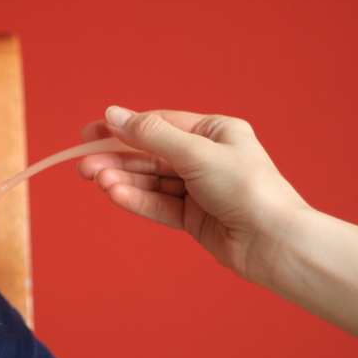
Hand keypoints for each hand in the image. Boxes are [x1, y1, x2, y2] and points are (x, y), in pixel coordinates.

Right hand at [77, 106, 309, 283]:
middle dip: (116, 159)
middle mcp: (205, 158)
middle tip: (83, 164)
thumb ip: (151, 136)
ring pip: (150, 181)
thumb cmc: (248, 190)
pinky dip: (135, 199)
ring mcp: (197, 189)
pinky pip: (157, 204)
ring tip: (95, 180)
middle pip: (149, 155)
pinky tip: (114, 194)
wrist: (273, 243)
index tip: (90, 133)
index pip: (158, 125)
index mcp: (214, 132)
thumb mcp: (196, 153)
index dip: (122, 128)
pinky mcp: (192, 218)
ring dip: (122, 180)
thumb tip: (113, 114)